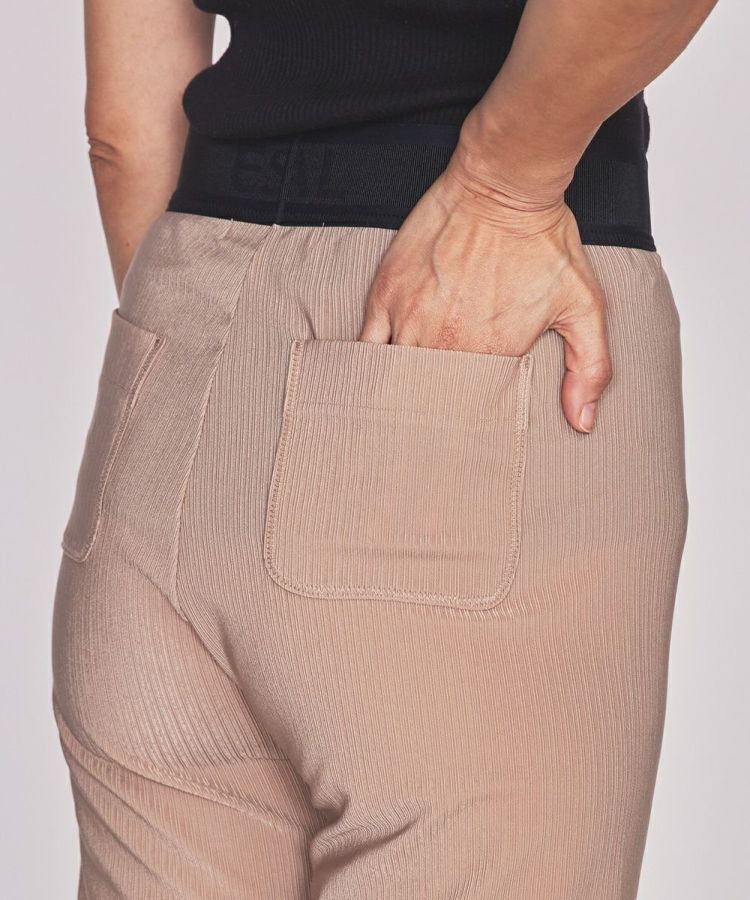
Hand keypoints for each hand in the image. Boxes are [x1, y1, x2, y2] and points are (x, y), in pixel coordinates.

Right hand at [358, 154, 611, 432]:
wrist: (503, 186)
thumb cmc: (542, 240)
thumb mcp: (585, 306)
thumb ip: (590, 368)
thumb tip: (582, 422)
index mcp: (491, 355)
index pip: (471, 404)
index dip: (471, 409)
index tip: (471, 413)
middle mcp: (446, 343)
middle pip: (430, 394)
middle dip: (434, 404)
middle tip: (438, 407)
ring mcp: (411, 319)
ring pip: (396, 374)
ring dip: (403, 386)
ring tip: (409, 396)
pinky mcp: (387, 294)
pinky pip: (366, 345)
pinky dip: (370, 362)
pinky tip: (377, 371)